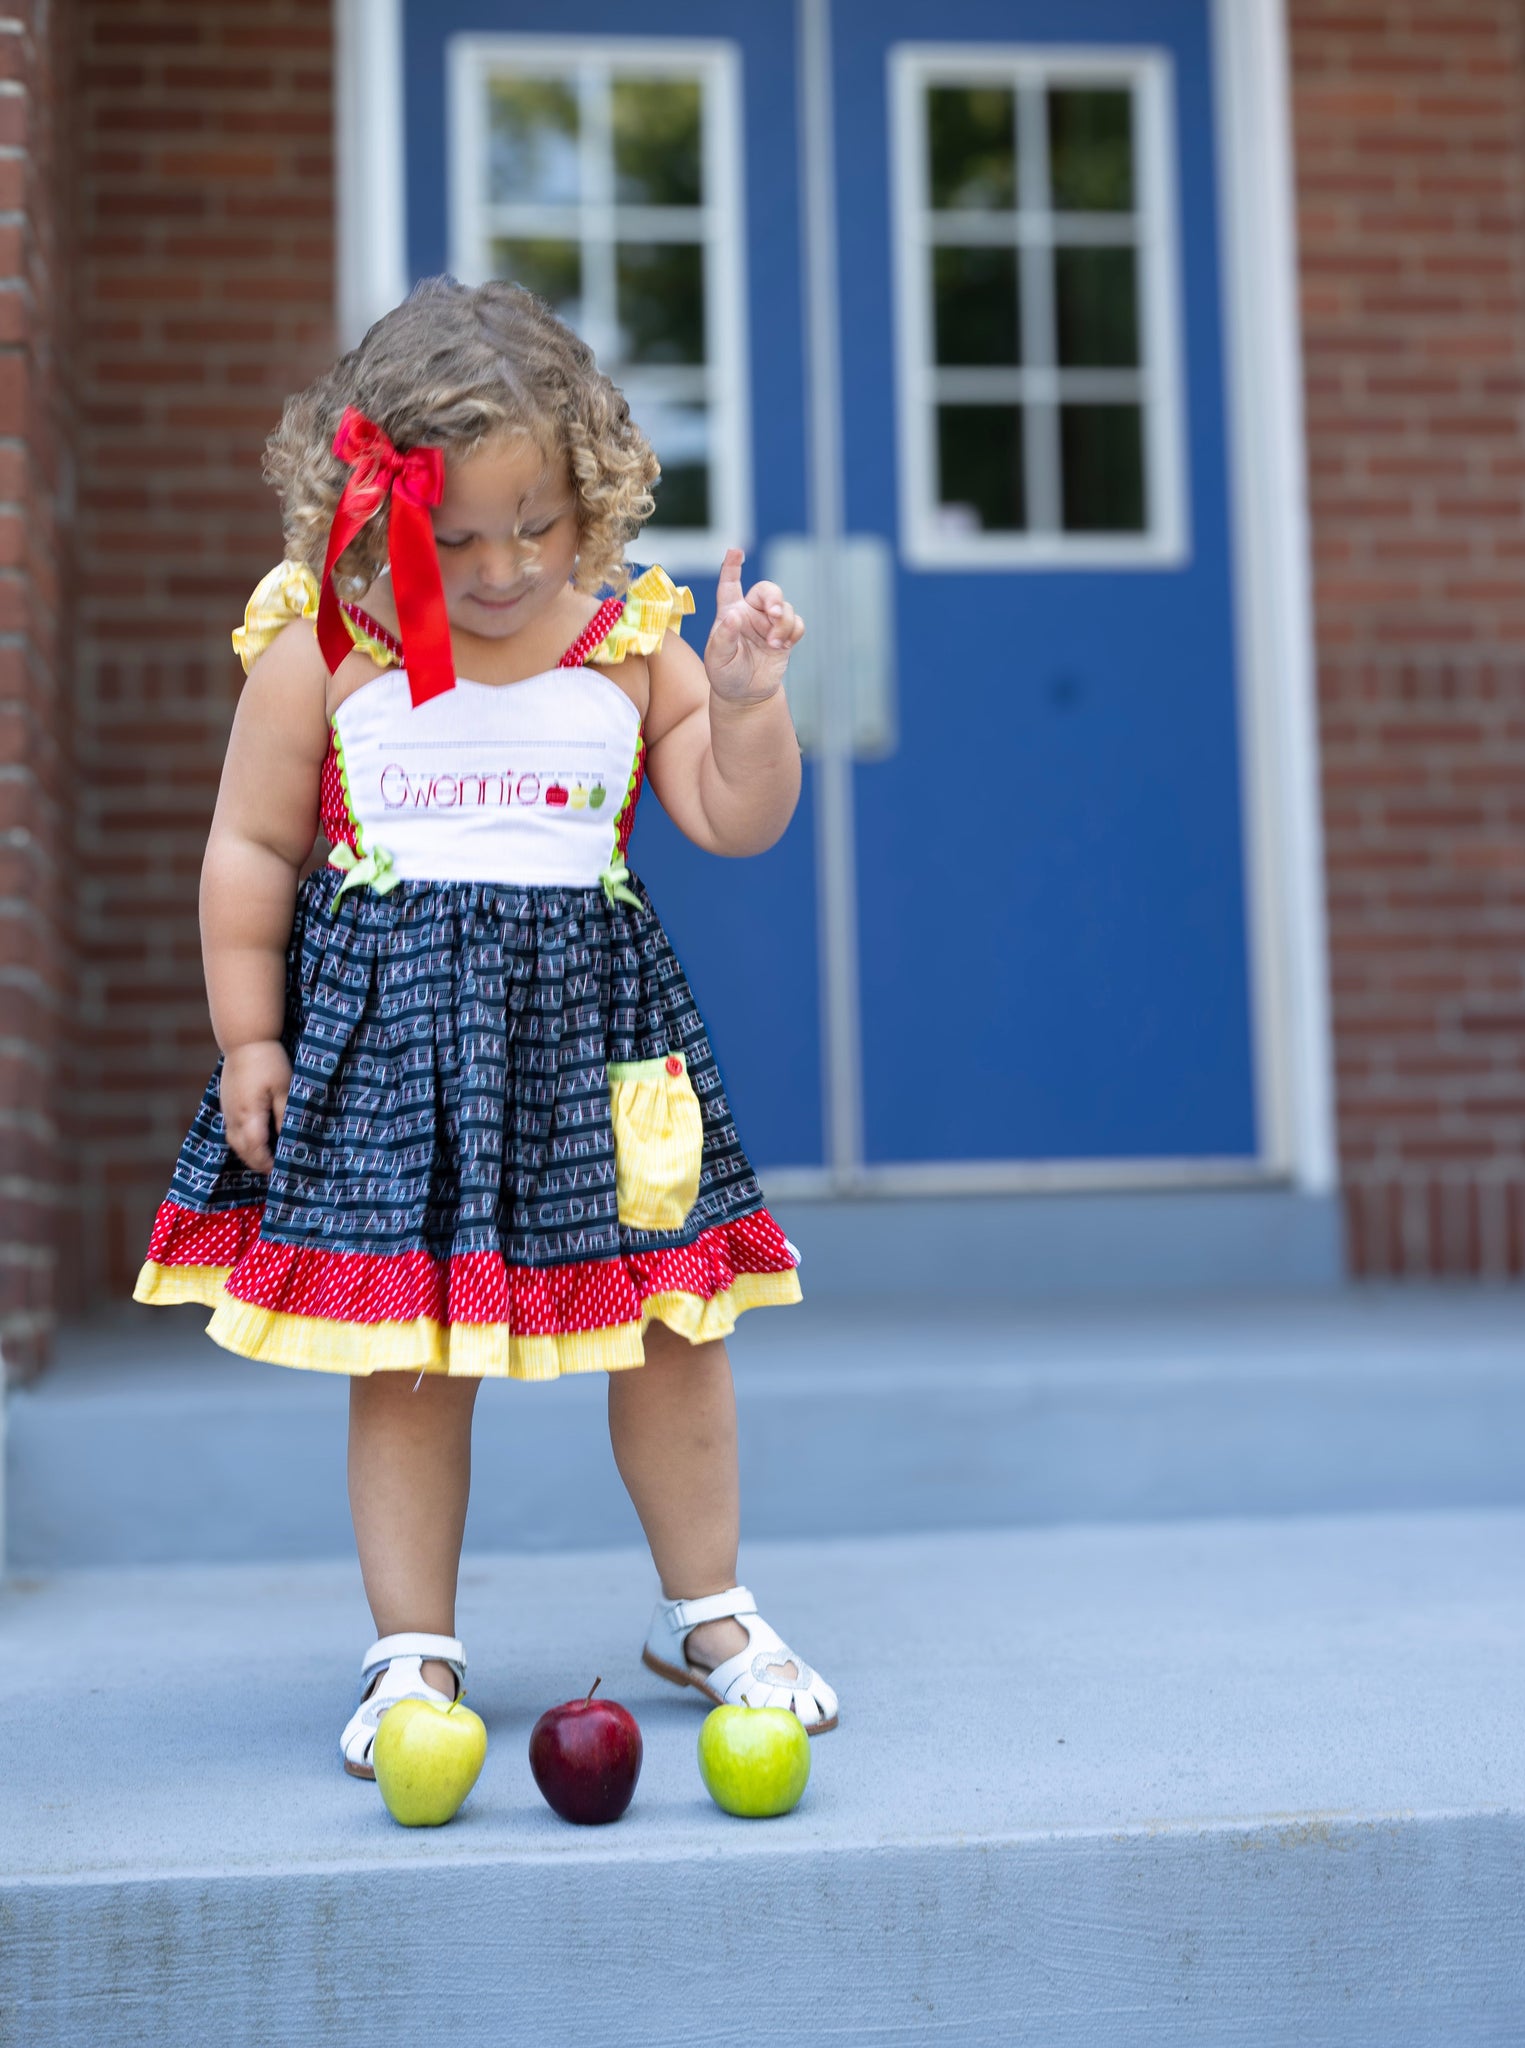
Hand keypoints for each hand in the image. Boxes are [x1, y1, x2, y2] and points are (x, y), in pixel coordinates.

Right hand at [219, 1039, 292, 1173]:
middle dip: (258, 1163)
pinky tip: (254, 1140)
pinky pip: (231, 1130)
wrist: (244, 1040)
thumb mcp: (284, 1088)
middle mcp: (234, 1117)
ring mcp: (227, 1110)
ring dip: (248, 1153)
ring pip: (234, 1142)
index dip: (267, 1163)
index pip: (256, 1149)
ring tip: (265, 1159)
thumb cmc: (268, 1063)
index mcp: (249, 1115)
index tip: (280, 1171)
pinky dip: (242, 1141)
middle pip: (243, 1150)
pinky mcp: (226, 1103)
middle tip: (274, 1170)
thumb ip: (284, 1116)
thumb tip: (287, 1139)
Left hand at [704, 547, 805, 705]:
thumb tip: (733, 615)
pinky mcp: (784, 637)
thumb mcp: (718, 659)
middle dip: (775, 598)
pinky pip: (798, 624)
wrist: (745, 696)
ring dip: (784, 623)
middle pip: (768, 590)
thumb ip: (724, 637)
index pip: (730, 584)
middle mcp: (751, 613)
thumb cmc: (725, 674)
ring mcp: (769, 624)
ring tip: (775, 643)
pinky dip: (794, 631)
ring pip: (786, 608)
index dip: (731, 567)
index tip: (735, 551)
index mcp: (729, 612)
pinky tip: (783, 645)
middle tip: (775, 614)